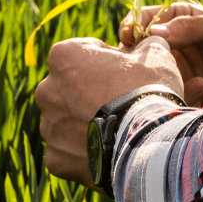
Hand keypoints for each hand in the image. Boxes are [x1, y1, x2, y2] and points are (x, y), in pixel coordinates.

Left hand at [34, 35, 183, 185]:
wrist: (148, 142)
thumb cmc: (148, 90)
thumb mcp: (155, 53)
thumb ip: (146, 44)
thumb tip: (150, 42)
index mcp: (63, 56)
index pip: (85, 52)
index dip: (109, 61)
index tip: (127, 73)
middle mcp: (46, 90)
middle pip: (70, 88)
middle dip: (91, 93)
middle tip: (123, 103)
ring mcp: (49, 127)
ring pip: (67, 121)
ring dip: (85, 123)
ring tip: (117, 130)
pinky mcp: (55, 159)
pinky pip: (69, 152)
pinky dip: (85, 151)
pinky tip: (108, 150)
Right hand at [121, 2, 202, 107]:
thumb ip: (193, 26)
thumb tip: (155, 33)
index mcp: (184, 23)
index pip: (149, 20)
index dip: (135, 26)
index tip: (129, 35)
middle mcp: (177, 49)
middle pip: (141, 50)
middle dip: (136, 55)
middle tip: (139, 60)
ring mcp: (181, 75)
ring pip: (150, 77)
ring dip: (154, 77)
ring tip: (170, 76)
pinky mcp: (188, 100)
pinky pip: (169, 99)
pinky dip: (176, 94)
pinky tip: (201, 87)